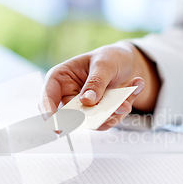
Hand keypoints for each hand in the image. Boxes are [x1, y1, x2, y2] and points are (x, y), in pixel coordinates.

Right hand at [39, 41, 159, 129]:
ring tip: (127, 98)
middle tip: (113, 109)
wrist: (128, 63)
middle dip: (91, 116)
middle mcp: (68, 96)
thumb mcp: (104, 63)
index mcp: (60, 78)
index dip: (48, 112)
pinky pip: (108, 121)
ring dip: (112, 113)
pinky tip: (135, 86)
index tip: (56, 126)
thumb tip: (87, 101)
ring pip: (91, 122)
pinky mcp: (99, 116)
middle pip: (70, 116)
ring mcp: (84, 108)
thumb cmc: (109, 58)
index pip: (47, 97)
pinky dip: (123, 109)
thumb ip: (96, 82)